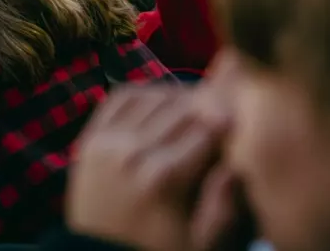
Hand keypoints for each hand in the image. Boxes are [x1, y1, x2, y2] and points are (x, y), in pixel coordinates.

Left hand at [65, 83, 240, 250]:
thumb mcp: (200, 243)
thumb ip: (223, 204)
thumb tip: (238, 162)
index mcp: (165, 177)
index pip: (207, 128)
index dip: (228, 121)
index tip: (239, 122)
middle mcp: (134, 152)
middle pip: (180, 108)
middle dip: (205, 106)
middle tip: (219, 113)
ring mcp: (107, 142)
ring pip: (150, 97)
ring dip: (176, 97)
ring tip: (193, 108)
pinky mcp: (89, 139)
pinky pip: (118, 100)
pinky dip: (142, 93)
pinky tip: (159, 102)